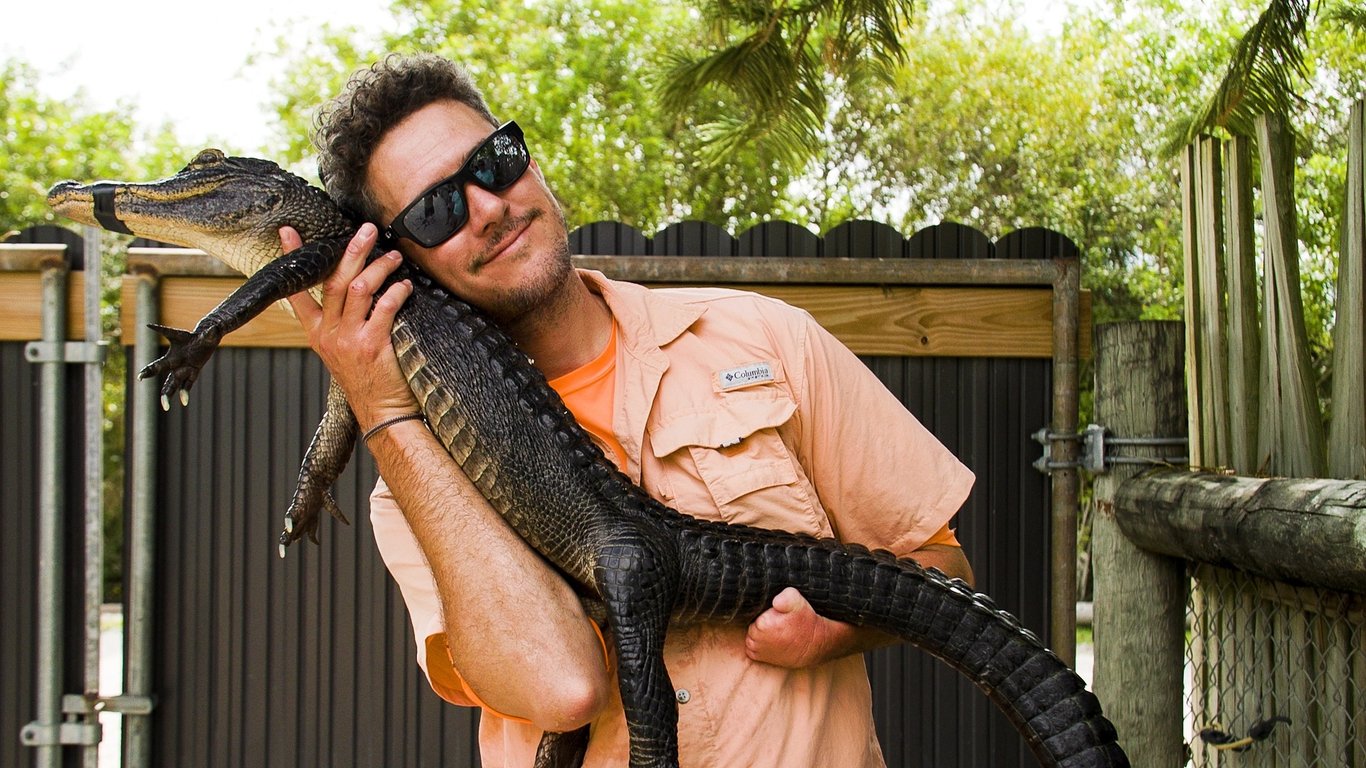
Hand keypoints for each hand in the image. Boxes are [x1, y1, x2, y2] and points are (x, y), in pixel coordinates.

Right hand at [282, 223, 417, 428]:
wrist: (381, 413)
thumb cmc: (369, 381)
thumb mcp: (343, 350)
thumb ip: (342, 322)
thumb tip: (358, 285)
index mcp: (317, 333)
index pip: (298, 291)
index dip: (292, 260)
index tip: (287, 233)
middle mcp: (329, 334)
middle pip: (335, 280)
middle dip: (352, 250)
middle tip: (367, 230)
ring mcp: (349, 339)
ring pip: (358, 288)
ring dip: (379, 267)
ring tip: (394, 256)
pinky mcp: (372, 344)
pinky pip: (384, 307)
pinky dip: (396, 292)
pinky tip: (405, 286)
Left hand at [745, 587, 849, 668]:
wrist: (815, 645)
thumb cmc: (806, 621)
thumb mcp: (798, 602)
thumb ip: (785, 596)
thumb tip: (775, 601)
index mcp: (762, 623)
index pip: (753, 608)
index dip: (765, 608)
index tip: (776, 611)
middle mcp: (756, 638)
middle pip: (750, 621)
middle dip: (760, 619)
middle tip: (777, 621)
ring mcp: (757, 649)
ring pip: (750, 633)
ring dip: (758, 631)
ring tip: (775, 630)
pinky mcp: (759, 658)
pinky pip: (750, 646)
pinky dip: (757, 642)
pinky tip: (771, 639)